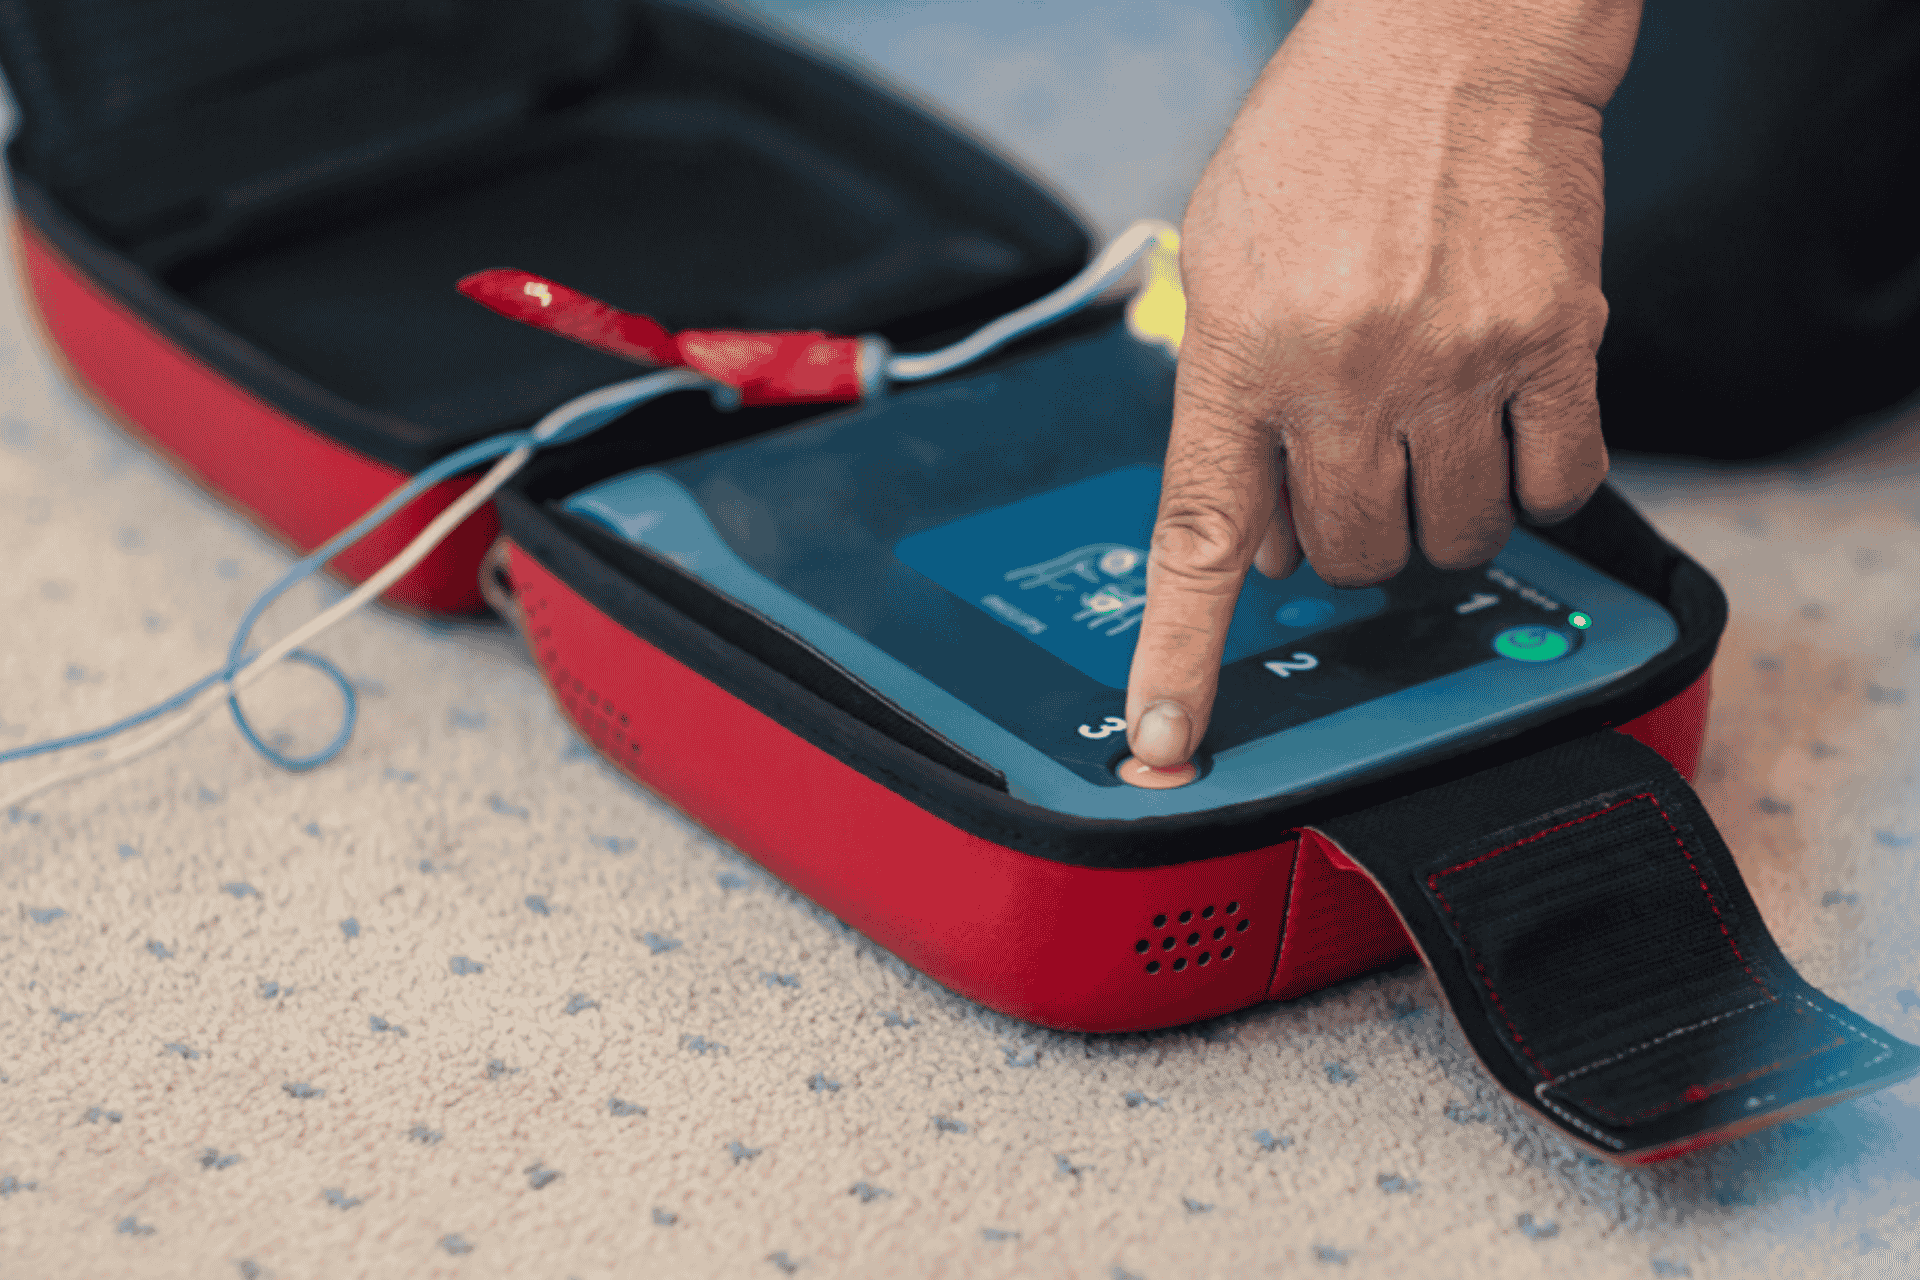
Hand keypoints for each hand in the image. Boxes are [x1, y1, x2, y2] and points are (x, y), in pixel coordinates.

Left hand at [1124, 0, 1640, 768]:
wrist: (1453, 37)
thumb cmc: (1325, 140)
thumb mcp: (1221, 264)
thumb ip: (1225, 406)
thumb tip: (1253, 542)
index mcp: (1240, 353)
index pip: (1199, 541)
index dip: (1179, 658)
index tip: (1165, 745)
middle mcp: (1342, 373)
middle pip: (1341, 556)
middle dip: (1338, 536)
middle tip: (1347, 469)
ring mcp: (1454, 366)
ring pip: (1445, 541)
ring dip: (1431, 518)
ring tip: (1424, 435)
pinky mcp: (1555, 346)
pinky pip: (1553, 490)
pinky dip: (1529, 484)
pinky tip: (1504, 427)